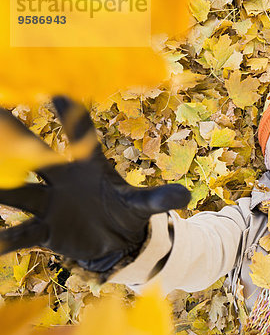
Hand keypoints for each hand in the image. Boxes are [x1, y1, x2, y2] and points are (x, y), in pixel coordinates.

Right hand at [0, 97, 189, 271]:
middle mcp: (62, 178)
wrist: (118, 242)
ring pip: (18, 190)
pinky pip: (22, 233)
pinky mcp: (45, 231)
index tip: (54, 91)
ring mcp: (50, 204)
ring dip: (0, 185)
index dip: (69, 113)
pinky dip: (6, 239)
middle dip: (12, 133)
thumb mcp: (143, 204)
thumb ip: (159, 199)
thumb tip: (186, 195)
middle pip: (32, 152)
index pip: (79, 133)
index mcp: (89, 165)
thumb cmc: (127, 212)